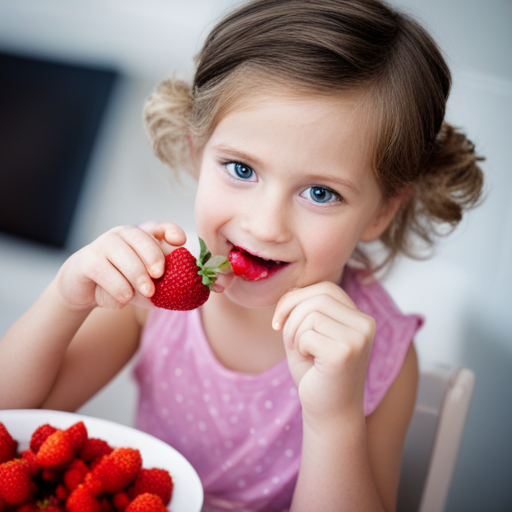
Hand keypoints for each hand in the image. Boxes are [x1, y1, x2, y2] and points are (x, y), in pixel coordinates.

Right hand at [56, 222, 185, 309]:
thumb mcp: (144, 284)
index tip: (180, 241)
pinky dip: (117, 287)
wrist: (84, 290)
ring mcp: (102, 245)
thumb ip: (161, 284)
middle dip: (152, 256)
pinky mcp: (86, 260)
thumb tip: (180, 293)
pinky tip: (125, 299)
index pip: (160, 228)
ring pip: (121, 255)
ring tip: (146, 293)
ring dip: (136, 275)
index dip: (171, 231)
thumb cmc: (121, 284)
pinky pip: (103, 271)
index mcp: (141, 238)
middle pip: (140, 238)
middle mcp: (122, 235)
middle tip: (159, 275)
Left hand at [273, 281, 375, 422]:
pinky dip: (299, 347)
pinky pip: (308, 333)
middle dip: (291, 314)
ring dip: (294, 333)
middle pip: (317, 296)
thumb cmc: (315, 373)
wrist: (328, 413)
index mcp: (359, 317)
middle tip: (287, 339)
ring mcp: (359, 337)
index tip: (280, 320)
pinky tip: (309, 363)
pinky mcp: (346, 352)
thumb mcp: (308, 332)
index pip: (325, 288)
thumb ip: (304, 309)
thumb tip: (292, 288)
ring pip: (310, 313)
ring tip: (302, 352)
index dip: (295, 298)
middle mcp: (365, 324)